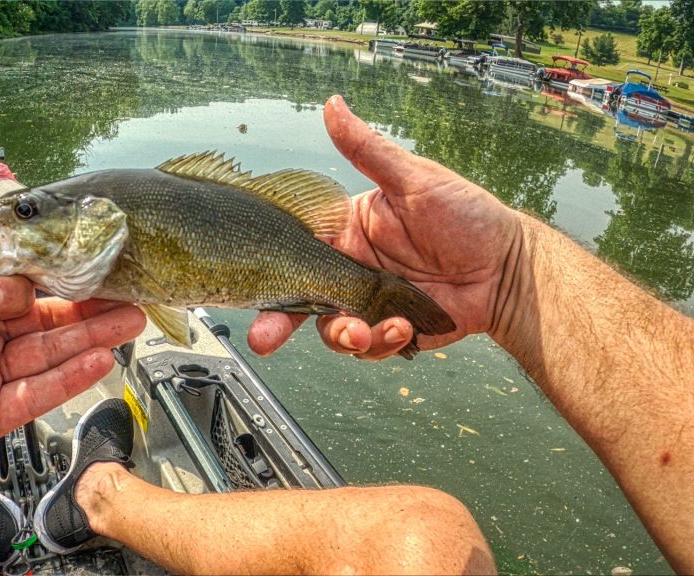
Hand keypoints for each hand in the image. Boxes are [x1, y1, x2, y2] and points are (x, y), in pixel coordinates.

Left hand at [0, 227, 145, 489]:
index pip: (17, 280)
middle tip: (124, 291)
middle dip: (84, 303)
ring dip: (89, 337)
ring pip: (46, 353)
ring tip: (127, 320)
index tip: (80, 260)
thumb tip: (1, 228)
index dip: (48, 271)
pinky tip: (96, 359)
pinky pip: (34, 395)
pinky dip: (67, 379)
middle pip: (40, 316)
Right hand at [249, 95, 524, 359]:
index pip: (296, 249)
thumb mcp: (415, 178)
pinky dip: (379, 343)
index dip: (271, 267)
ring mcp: (369, 304)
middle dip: (279, 322)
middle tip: (264, 338)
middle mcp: (351, 270)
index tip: (254, 284)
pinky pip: (370, 346)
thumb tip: (333, 105)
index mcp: (347, 232)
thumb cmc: (469, 215)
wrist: (511, 268)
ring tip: (365, 330)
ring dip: (342, 334)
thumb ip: (368, 149)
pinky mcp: (391, 330)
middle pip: (302, 298)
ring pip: (332, 327)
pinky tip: (401, 329)